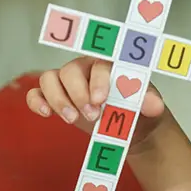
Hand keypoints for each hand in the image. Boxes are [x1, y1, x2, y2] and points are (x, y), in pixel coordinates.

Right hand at [26, 56, 166, 146]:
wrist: (131, 126)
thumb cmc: (137, 108)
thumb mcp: (147, 106)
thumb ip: (149, 101)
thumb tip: (154, 104)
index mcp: (107, 64)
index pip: (97, 65)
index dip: (97, 81)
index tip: (102, 100)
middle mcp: (83, 69)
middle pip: (69, 70)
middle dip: (77, 94)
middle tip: (92, 116)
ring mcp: (66, 83)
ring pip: (49, 79)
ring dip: (57, 99)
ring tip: (72, 120)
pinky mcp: (55, 98)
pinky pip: (36, 93)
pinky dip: (36, 101)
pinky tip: (45, 114)